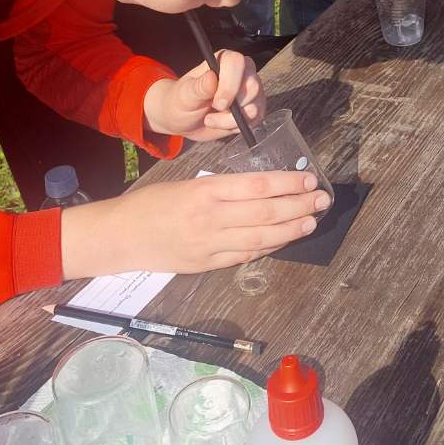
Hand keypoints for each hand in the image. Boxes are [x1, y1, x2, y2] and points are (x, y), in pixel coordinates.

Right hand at [61, 170, 331, 275]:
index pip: (256, 186)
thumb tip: (263, 186)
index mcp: (205, 191)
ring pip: (260, 237)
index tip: (309, 180)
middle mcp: (211, 218)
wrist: (121, 236)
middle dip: (298, 205)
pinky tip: (285, 238)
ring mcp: (210, 245)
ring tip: (312, 220)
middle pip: (265, 212)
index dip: (287, 184)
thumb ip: (222, 188)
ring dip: (291, 229)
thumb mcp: (187, 183)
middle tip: (322, 199)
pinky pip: (245, 255)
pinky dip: (269, 246)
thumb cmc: (153, 202)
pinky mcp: (207, 264)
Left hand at [143, 53, 263, 142]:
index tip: (217, 103)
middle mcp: (241, 73)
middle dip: (233, 106)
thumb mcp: (185, 95)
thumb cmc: (183, 101)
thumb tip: (212, 77)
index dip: (230, 85)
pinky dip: (236, 127)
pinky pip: (255, 120)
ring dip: (231, 120)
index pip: (238, 63)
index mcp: (223, 61)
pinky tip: (222, 123)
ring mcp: (250, 91)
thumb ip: (199, 87)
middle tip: (213, 109)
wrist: (185, 120)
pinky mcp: (254, 108)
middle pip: (253, 86)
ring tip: (212, 119)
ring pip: (255, 106)